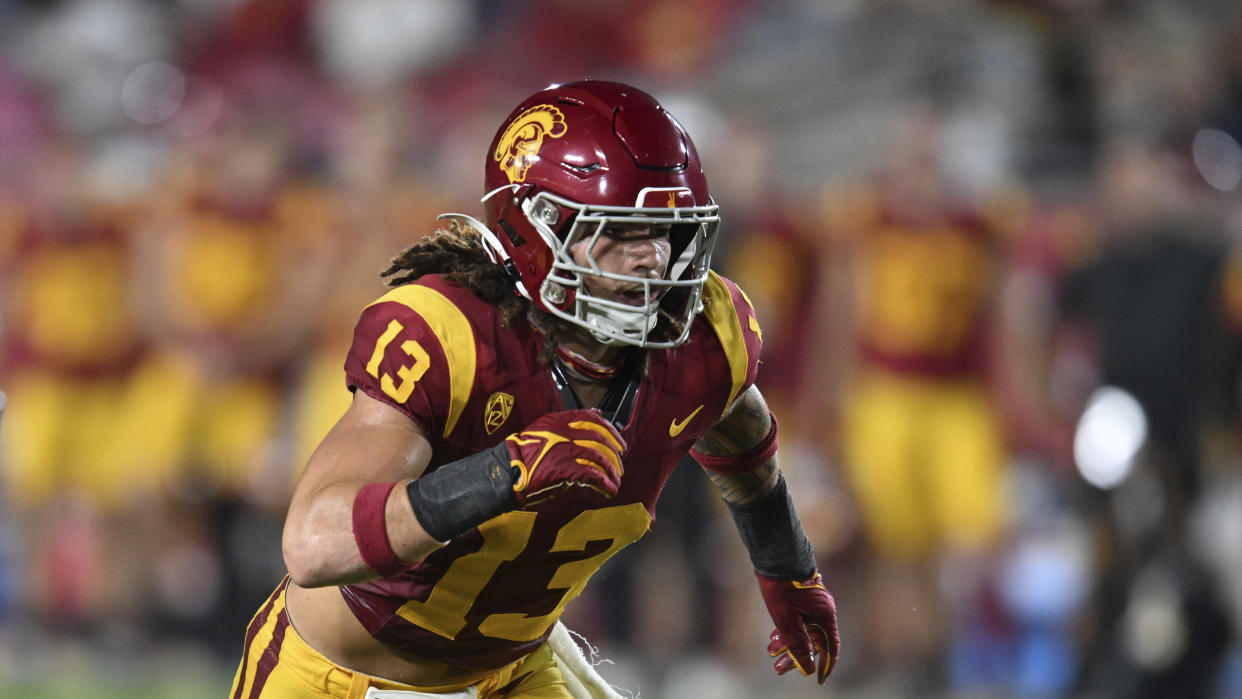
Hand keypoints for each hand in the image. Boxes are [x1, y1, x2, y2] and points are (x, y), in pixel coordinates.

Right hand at [505, 409, 625, 505]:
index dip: (611, 431)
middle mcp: (566, 433)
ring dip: (612, 472)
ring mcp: (567, 451)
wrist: (508, 469)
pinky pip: (594, 476)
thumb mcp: (545, 428)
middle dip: (615, 454)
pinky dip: (605, 485)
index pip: (593, 419)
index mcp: (560, 421)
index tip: (619, 442)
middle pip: (601, 440)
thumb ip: (569, 422)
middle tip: (620, 466)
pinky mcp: (567, 469)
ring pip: (601, 459)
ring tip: (615, 481)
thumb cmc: (524, 451)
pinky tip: (609, 491)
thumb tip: (596, 414)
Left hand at [757, 569, 839, 683]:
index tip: (818, 678)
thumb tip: (808, 667)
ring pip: (802, 630)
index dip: (826, 664)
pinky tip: (774, 638)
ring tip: (772, 653)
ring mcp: (812, 604)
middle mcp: (822, 611)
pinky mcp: (801, 599)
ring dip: (788, 643)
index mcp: (824, 616)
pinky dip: (786, 631)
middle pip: (813, 640)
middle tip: (780, 669)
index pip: (830, 647)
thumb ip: (799, 645)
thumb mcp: (787, 621)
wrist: (776, 557)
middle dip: (796, 656)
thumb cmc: (783, 588)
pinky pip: (797, 620)